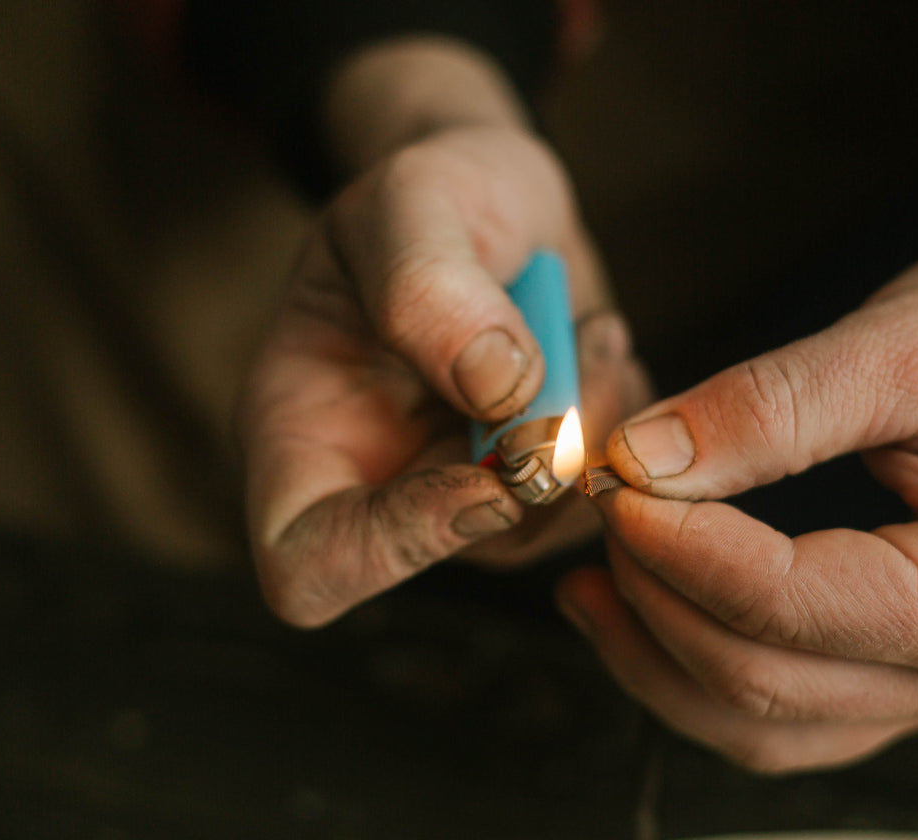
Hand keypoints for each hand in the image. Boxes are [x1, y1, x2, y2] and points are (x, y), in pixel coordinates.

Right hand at [241, 42, 648, 626]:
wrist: (497, 196)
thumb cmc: (429, 195)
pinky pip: (600, 493)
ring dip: (590, 427)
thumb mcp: (410, 202)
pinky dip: (619, 418)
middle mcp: (378, 484)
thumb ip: (427, 289)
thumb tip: (499, 390)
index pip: (306, 566)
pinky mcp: (540, 484)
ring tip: (587, 329)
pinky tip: (600, 340)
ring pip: (545, 525)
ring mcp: (464, 493)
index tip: (483, 470)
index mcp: (298, 433)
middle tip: (569, 357)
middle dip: (534, 464)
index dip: (395, 544)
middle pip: (453, 550)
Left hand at [558, 200, 917, 771]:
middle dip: (652, 602)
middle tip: (594, 509)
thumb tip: (643, 459)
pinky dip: (704, 669)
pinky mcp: (911, 677)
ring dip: (659, 659)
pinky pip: (786, 710)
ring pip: (759, 724)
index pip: (784, 604)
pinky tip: (650, 606)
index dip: (676, 548)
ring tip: (590, 577)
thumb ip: (775, 405)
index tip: (608, 480)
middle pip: (757, 685)